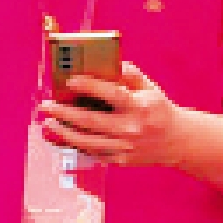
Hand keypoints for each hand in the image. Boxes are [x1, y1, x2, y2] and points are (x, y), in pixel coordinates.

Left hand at [41, 60, 182, 168]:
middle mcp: (131, 128)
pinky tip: (63, 135)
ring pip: (87, 140)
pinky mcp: (120, 160)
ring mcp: (125, 147)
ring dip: (64, 131)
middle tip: (46, 105)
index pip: (112, 94)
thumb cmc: (158, 109)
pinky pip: (93, 151)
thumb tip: (105, 63)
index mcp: (139, 107)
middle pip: (91, 121)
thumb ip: (129, 74)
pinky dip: (75, 143)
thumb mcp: (149, 88)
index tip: (70, 80)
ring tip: (48, 122)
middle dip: (64, 113)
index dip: (89, 86)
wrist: (176, 142)